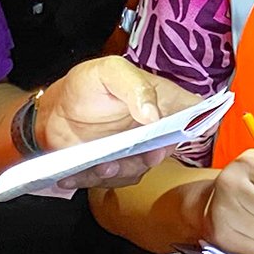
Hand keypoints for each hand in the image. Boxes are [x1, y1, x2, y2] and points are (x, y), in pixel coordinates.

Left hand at [32, 58, 198, 190]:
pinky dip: (92, 179)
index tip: (175, 135)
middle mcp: (157, 130)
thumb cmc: (86, 85)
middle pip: (167, 151)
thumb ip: (135, 86)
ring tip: (96, 164)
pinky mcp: (116, 168)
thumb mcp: (110, 72)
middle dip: (144, 159)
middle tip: (124, 156)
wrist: (54, 110)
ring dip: (115, 172)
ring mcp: (137, 152)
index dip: (198, 127)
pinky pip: (112, 181)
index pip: (198, 115)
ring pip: (139, 171)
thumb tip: (154, 115)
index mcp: (166, 102)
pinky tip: (75, 173)